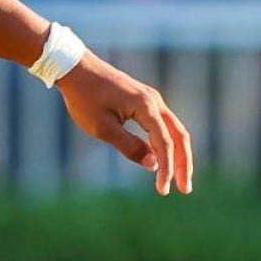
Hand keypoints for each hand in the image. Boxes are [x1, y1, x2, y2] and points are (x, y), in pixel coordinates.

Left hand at [58, 57, 194, 195]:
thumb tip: (154, 165)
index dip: (167, 169)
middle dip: (184, 164)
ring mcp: (151, 99)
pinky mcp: (144, 100)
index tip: (163, 191)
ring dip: (179, 154)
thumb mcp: (102, 127)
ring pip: (174, 130)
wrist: (75, 68)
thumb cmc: (85, 98)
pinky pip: (163, 124)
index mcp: (146, 107)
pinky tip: (163, 158)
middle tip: (185, 189)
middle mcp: (154, 101)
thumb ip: (129, 146)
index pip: (165, 144)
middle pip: (180, 136)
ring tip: (179, 178)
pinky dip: (168, 143)